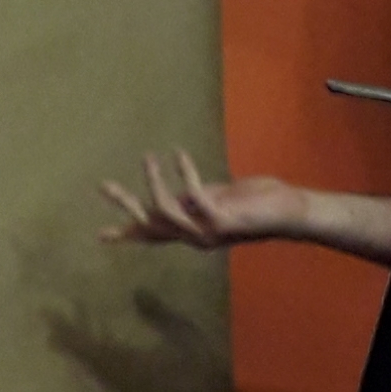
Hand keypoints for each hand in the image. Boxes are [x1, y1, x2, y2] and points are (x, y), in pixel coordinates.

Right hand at [101, 151, 307, 250]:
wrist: (290, 212)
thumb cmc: (256, 203)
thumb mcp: (216, 199)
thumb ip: (193, 200)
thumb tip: (169, 196)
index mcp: (191, 232)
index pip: (152, 234)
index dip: (126, 234)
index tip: (100, 235)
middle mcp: (195, 237)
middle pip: (149, 225)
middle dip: (124, 205)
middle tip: (103, 184)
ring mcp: (206, 232)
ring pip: (164, 212)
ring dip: (153, 183)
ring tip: (149, 156)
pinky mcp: (221, 221)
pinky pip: (194, 195)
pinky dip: (185, 172)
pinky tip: (180, 154)